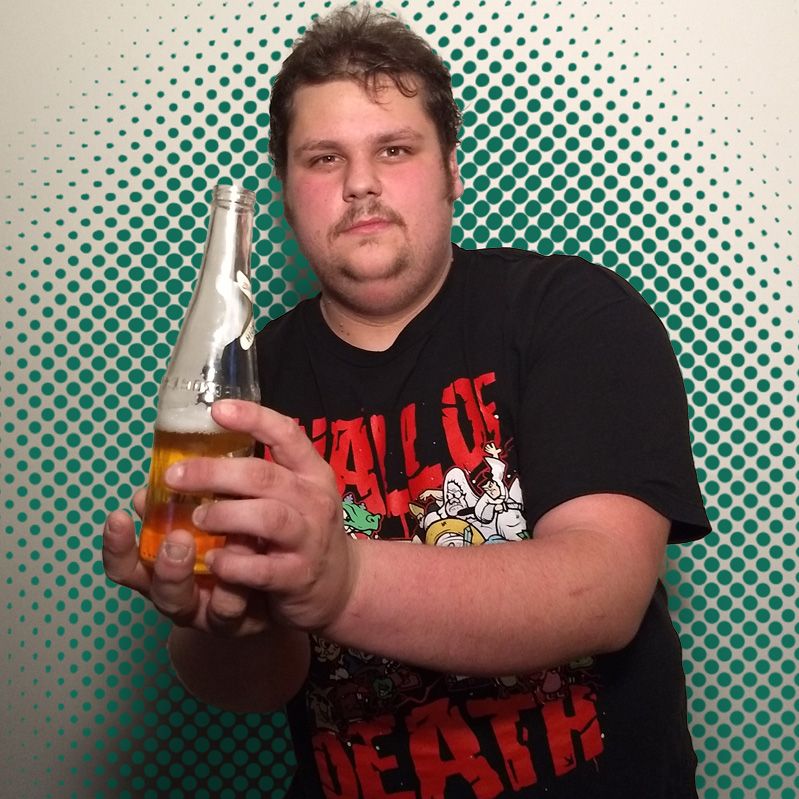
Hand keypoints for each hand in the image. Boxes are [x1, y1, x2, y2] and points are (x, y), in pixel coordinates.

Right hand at [102, 488, 271, 635]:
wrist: (290, 580)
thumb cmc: (245, 539)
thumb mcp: (221, 511)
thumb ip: (192, 495)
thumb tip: (166, 472)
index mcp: (169, 566)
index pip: (127, 563)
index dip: (117, 546)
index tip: (118, 517)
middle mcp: (182, 593)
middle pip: (155, 590)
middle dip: (161, 564)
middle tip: (175, 538)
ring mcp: (208, 612)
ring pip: (186, 605)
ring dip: (191, 577)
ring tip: (206, 552)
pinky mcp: (241, 621)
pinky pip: (229, 612)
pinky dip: (231, 590)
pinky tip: (243, 564)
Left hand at [155, 399, 359, 632]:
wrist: (341, 585)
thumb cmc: (303, 530)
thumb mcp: (292, 495)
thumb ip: (252, 479)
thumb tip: (181, 467)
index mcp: (311, 472)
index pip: (287, 434)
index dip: (254, 418)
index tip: (217, 409)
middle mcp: (315, 499)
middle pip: (265, 476)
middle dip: (215, 472)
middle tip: (175, 475)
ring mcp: (310, 538)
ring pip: (268, 517)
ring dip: (225, 515)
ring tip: (196, 518)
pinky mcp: (299, 575)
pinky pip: (263, 569)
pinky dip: (234, 564)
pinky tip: (213, 561)